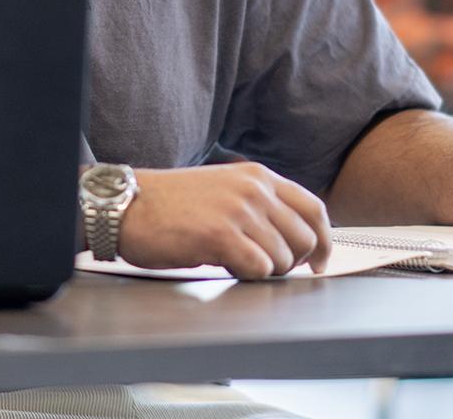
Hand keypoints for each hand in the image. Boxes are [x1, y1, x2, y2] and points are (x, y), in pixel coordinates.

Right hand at [117, 162, 331, 279]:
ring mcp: (240, 211)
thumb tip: (289, 236)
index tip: (320, 261)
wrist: (129, 205)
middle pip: (304, 237)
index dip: (323, 240)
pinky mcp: (222, 235)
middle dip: (293, 262)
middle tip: (268, 269)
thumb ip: (258, 204)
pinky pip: (259, 268)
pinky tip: (226, 266)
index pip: (313, 208)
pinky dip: (249, 276)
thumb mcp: (224, 188)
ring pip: (283, 258)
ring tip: (236, 263)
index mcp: (258, 176)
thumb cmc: (171, 204)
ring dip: (266, 270)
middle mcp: (254, 190)